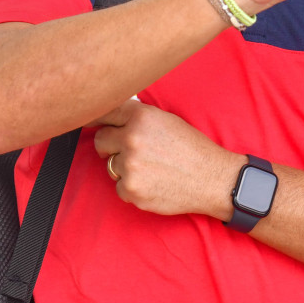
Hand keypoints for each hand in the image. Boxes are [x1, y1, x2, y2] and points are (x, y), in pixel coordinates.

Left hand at [91, 99, 243, 219]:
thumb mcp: (168, 121)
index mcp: (142, 117)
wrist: (212, 179)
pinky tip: (154, 183)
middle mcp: (132, 139)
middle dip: (111, 146)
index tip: (90, 122)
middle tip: (131, 151)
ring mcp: (130, 166)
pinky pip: (120, 188)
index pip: (106, 113)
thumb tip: (112, 115)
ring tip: (151, 168)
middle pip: (101, 141)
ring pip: (110, 166)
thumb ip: (139, 117)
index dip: (97, 118)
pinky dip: (133, 188)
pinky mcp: (131, 190)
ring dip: (125, 168)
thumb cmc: (193, 149)